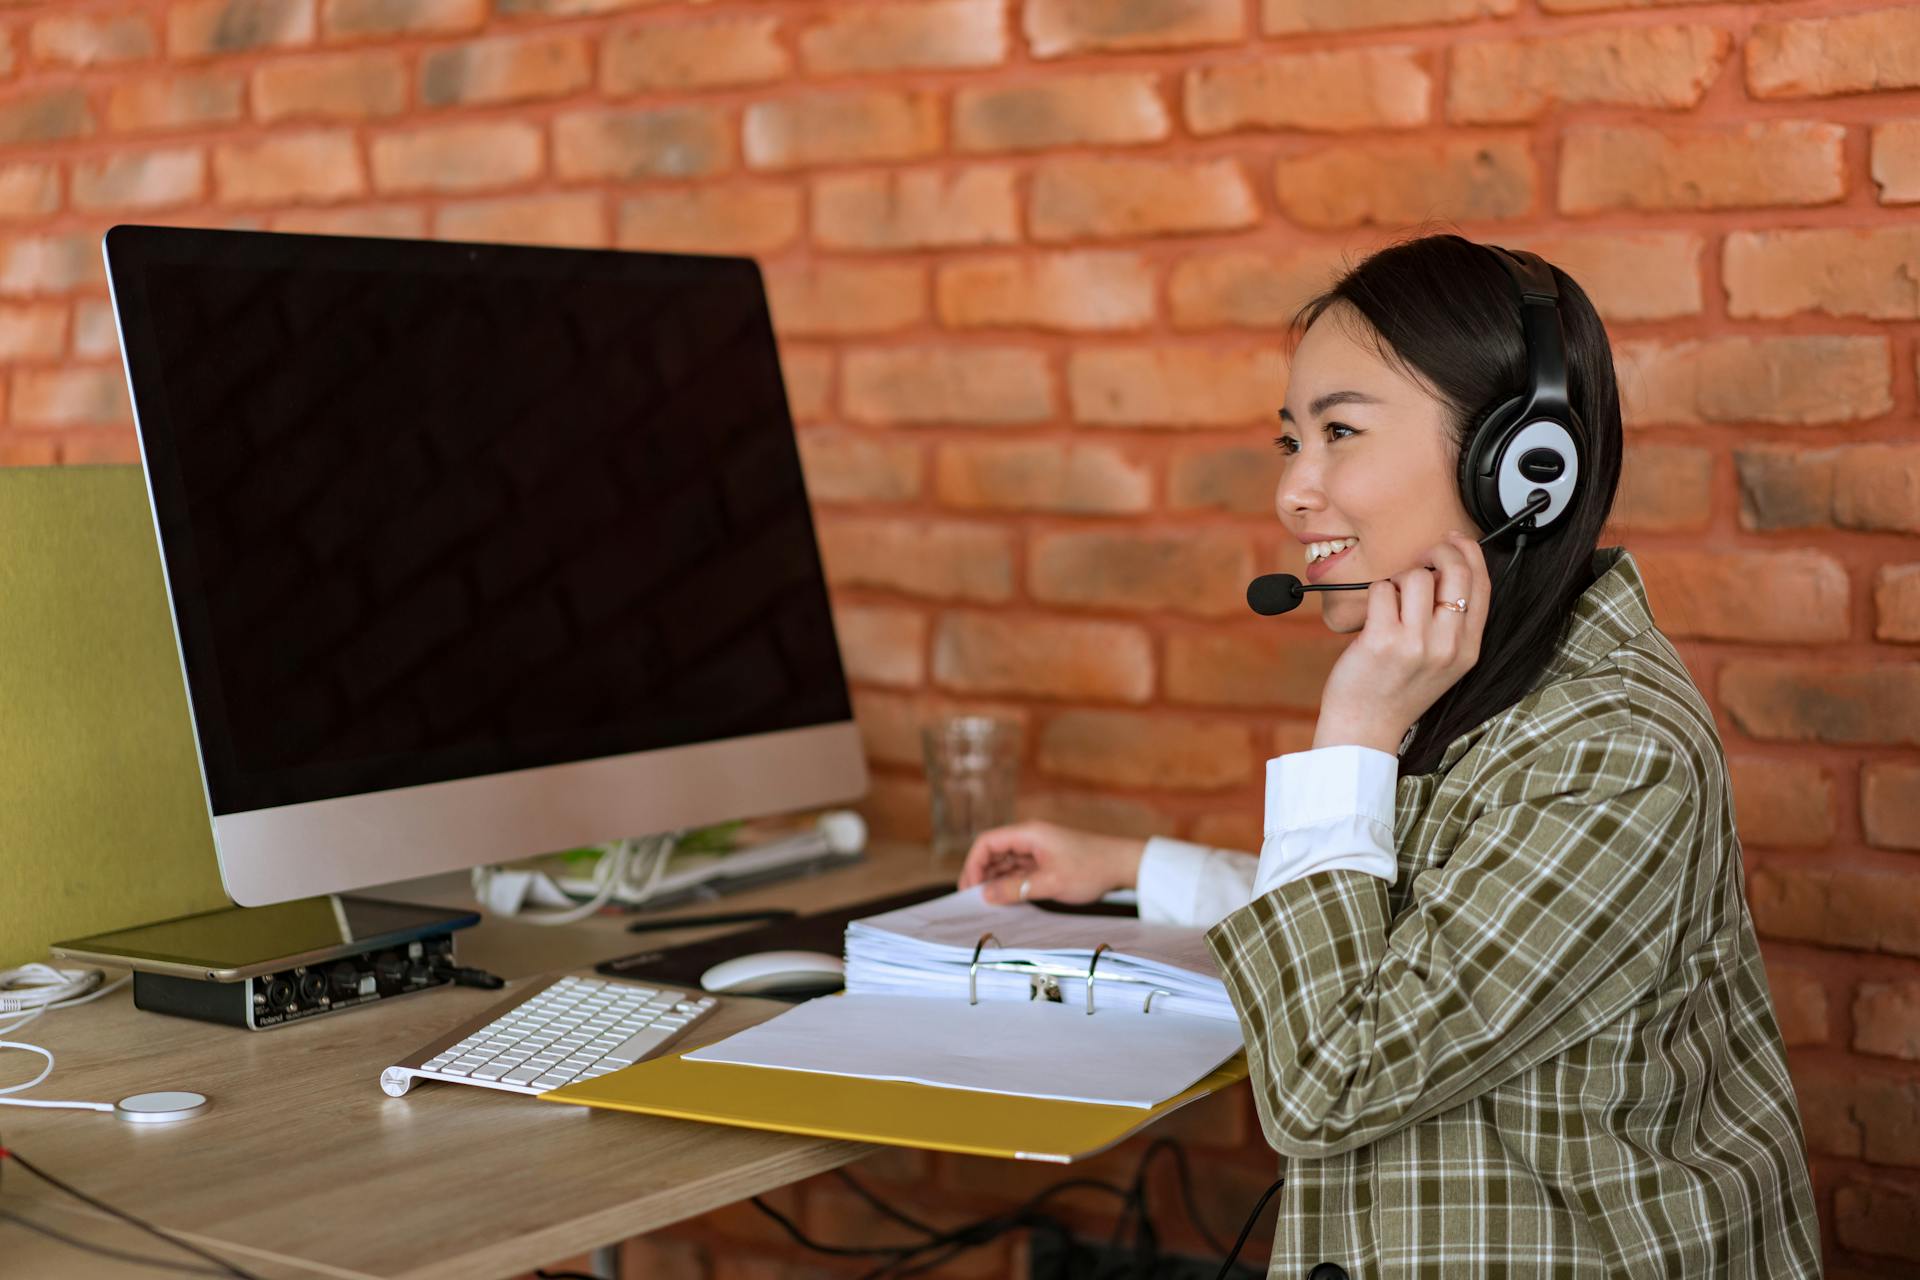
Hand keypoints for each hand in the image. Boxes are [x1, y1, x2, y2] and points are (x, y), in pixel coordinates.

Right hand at [955, 821, 1145, 906]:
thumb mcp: (1050, 883)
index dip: (974, 863)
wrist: (1122, 865)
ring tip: (988, 902)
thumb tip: (986, 895)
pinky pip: (1020, 870)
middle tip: (974, 899)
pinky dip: (1011, 883)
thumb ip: (1016, 889)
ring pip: (1006, 862)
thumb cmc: (1090, 869)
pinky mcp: (1046, 861)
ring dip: (996, 880)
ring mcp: (1038, 849)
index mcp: (1029, 834)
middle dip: (982, 874)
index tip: (970, 887)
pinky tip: (1007, 899)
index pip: (988, 842)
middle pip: (994, 852)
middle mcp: (1030, 838)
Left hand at [1313, 532, 1490, 754]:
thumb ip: (1452, 622)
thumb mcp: (1442, 662)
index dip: (1470, 553)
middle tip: (1420, 558)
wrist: (1366, 727)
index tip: (1454, 540)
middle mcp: (1448, 646)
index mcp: (1468, 649)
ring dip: (1398, 579)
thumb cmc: (1397, 689)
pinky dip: (1375, 594)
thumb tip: (1449, 566)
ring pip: (1415, 577)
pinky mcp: (1383, 642)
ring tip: (1391, 603)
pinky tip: (1373, 616)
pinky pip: (1382, 590)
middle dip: (1437, 551)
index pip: (1482, 585)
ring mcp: (1417, 644)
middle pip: (1455, 571)